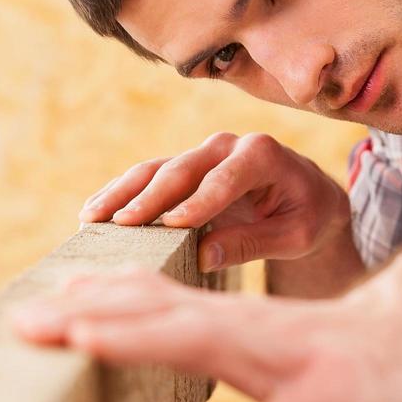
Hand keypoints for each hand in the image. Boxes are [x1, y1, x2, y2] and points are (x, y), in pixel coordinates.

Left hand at [7, 268, 401, 401]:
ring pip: (211, 342)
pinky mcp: (332, 389)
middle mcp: (251, 325)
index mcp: (229, 319)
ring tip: (86, 345)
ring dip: (145, 341)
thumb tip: (126, 327)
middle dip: (92, 315)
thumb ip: (197, 331)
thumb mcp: (252, 338)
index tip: (30, 310)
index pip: (151, 301)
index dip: (92, 302)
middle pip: (162, 313)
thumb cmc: (325, 350)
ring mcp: (291, 353)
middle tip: (26, 322)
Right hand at [79, 133, 350, 272]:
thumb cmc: (308, 214)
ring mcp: (202, 154)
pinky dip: (121, 194)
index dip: (198, 203)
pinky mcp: (186, 169)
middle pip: (181, 169)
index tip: (173, 227)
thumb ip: (253, 242)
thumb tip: (203, 255)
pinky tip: (94, 213)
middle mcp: (226, 145)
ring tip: (91, 218)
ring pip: (155, 169)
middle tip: (121, 225)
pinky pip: (149, 177)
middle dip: (149, 197)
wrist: (310, 194)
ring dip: (122, 193)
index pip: (225, 180)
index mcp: (262, 154)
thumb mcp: (296, 234)